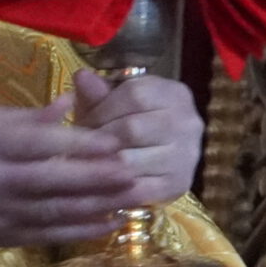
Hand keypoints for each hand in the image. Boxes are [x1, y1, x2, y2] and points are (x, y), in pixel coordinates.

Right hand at [0, 93, 158, 251]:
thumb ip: (23, 118)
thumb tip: (71, 103)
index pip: (39, 142)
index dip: (80, 144)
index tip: (115, 143)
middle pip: (54, 179)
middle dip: (98, 178)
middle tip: (133, 173)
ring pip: (55, 210)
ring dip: (97, 206)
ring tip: (131, 198)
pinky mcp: (0, 237)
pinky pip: (47, 234)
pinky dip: (80, 230)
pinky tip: (107, 224)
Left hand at [71, 68, 202, 205]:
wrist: (157, 159)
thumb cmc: (128, 121)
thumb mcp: (113, 102)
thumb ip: (98, 92)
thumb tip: (81, 76)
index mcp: (174, 93)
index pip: (134, 95)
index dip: (101, 108)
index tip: (82, 120)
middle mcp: (188, 122)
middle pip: (132, 129)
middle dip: (98, 138)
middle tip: (77, 146)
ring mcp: (186, 156)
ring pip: (130, 161)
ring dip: (100, 164)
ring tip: (82, 164)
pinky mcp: (178, 185)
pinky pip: (136, 190)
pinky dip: (109, 189)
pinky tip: (93, 185)